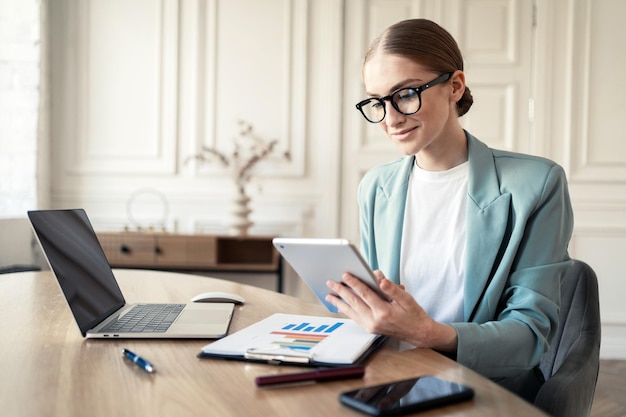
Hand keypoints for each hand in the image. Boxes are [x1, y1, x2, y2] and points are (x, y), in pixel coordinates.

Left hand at [325, 271, 457, 352]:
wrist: (418, 333)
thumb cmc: (413, 314)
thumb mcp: (407, 299)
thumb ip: (392, 288)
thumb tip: (379, 278)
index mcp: (384, 312)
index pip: (365, 294)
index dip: (354, 283)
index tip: (345, 274)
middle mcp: (375, 320)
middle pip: (354, 302)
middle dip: (341, 291)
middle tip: (330, 282)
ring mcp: (371, 326)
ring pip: (351, 311)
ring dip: (339, 302)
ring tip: (329, 294)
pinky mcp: (370, 329)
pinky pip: (354, 317)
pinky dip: (346, 310)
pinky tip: (340, 305)